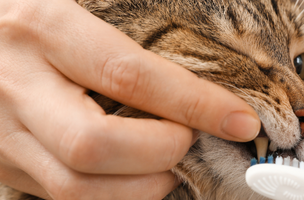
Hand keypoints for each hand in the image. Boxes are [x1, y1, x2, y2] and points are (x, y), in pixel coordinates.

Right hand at [0, 0, 259, 198]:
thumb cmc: (34, 18)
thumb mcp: (72, 5)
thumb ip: (124, 39)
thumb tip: (195, 82)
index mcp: (45, 29)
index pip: (130, 76)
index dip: (194, 104)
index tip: (241, 121)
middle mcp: (18, 85)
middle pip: (96, 145)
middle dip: (162, 152)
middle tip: (190, 140)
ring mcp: (4, 134)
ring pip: (76, 188)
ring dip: (142, 187)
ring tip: (168, 165)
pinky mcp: (3, 164)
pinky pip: (62, 199)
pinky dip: (115, 196)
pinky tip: (137, 178)